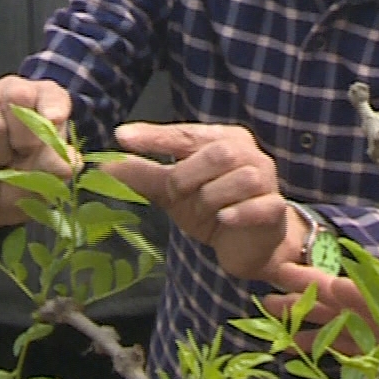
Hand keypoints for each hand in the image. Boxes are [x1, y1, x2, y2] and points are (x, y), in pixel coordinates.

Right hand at [0, 77, 77, 226]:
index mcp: (46, 98)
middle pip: (19, 96)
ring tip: (2, 160)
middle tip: (24, 154)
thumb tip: (68, 165)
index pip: (52, 94)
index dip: (53, 106)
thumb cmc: (26, 174)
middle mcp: (15, 89)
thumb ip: (56, 165)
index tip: (55, 120)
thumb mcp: (45, 173)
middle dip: (23, 136)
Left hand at [101, 123, 295, 280]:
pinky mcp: (275, 209)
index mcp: (223, 139)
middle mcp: (249, 153)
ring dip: (211, 198)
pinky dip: (238, 211)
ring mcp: (266, 180)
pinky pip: (260, 205)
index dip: (155, 136)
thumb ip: (143, 175)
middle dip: (188, 174)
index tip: (122, 137)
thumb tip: (103, 164)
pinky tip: (224, 219)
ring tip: (203, 211)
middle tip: (174, 193)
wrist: (247, 245)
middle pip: (218, 153)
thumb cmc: (212, 209)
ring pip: (239, 179)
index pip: (186, 132)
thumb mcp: (172, 192)